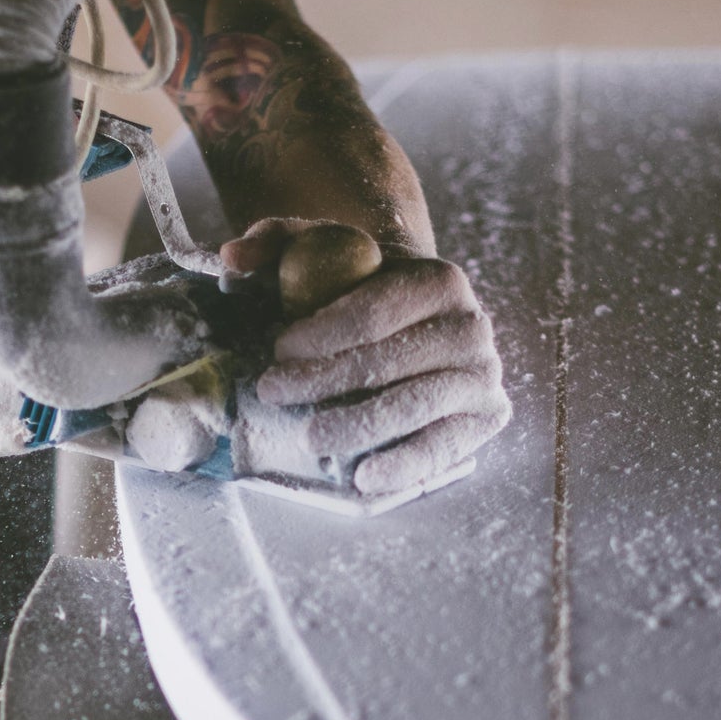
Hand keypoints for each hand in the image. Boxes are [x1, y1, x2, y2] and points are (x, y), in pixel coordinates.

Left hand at [224, 220, 510, 497]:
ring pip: (413, 406)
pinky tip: (363, 477)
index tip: (278, 350)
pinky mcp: (486, 417)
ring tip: (309, 437)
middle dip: (325, 380)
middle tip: (274, 391)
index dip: (322, 335)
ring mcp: (483, 376)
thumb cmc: (366, 289)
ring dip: (356, 425)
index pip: (374, 314)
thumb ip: (279, 242)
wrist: (422, 323)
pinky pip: (443, 447)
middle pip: (389, 362)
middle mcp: (472, 327)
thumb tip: (233, 258)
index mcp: (441, 280)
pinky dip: (404, 464)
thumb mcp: (327, 251)